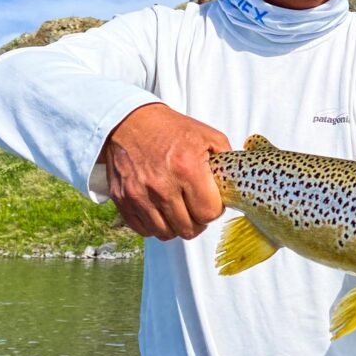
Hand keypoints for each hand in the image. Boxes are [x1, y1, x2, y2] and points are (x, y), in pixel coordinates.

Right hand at [103, 103, 230, 239]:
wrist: (128, 122)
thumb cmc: (170, 129)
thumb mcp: (208, 136)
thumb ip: (226, 160)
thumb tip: (233, 184)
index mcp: (187, 169)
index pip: (208, 213)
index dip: (214, 209)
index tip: (212, 201)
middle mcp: (162, 186)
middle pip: (188, 228)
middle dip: (198, 222)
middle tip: (197, 209)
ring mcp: (139, 195)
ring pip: (166, 234)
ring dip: (177, 226)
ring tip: (180, 211)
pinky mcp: (122, 199)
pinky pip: (143, 230)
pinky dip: (155, 226)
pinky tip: (162, 212)